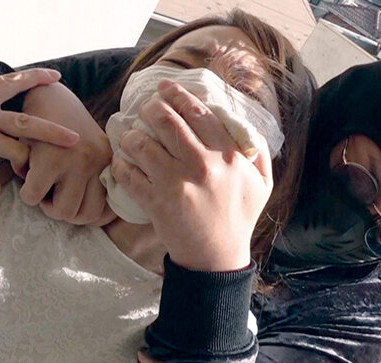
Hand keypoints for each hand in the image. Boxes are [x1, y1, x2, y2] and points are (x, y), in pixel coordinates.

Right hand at [19, 82, 114, 224]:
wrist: (45, 91)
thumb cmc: (64, 126)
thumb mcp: (89, 149)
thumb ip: (94, 180)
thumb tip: (97, 221)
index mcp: (107, 162)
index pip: (105, 210)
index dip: (85, 216)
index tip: (71, 206)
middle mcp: (96, 162)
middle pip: (84, 216)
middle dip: (64, 211)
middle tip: (51, 194)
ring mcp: (74, 161)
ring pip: (62, 212)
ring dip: (45, 204)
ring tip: (40, 185)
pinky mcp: (49, 158)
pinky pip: (34, 196)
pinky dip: (27, 192)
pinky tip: (27, 173)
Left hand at [111, 79, 273, 270]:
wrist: (216, 257)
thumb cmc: (238, 218)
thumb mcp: (261, 184)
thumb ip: (257, 153)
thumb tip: (248, 127)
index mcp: (227, 156)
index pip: (198, 113)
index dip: (178, 95)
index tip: (165, 87)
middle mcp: (201, 165)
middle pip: (165, 122)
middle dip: (150, 108)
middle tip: (144, 108)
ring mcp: (175, 184)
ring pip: (142, 145)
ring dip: (131, 135)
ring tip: (130, 135)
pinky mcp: (155, 203)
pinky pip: (128, 175)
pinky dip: (120, 165)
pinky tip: (120, 161)